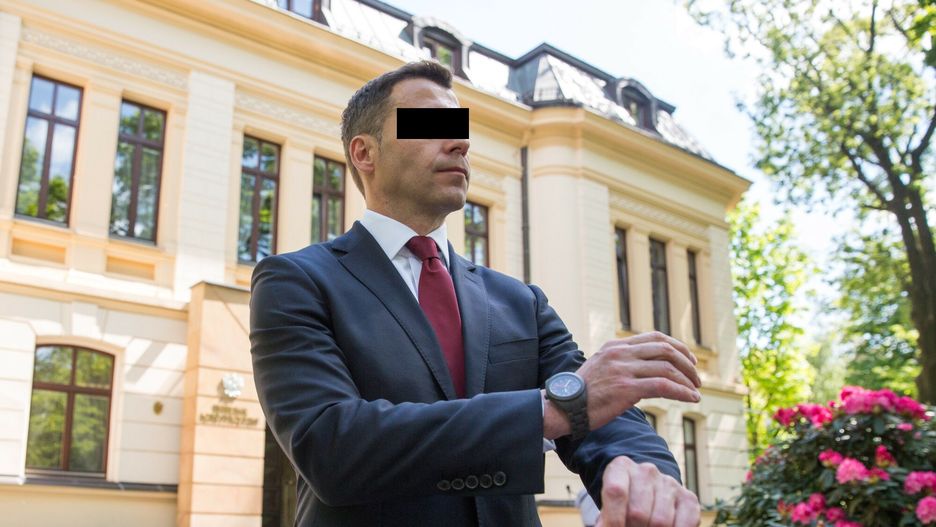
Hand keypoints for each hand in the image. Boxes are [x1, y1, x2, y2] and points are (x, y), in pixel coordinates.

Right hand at [544, 332, 700, 437]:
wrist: (563, 407)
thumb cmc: (581, 393)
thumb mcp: (601, 367)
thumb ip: (621, 363)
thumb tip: (644, 370)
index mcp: (616, 346)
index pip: (655, 337)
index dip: (677, 346)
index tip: (689, 360)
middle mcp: (621, 353)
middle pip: (665, 349)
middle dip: (687, 363)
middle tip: (697, 377)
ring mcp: (623, 370)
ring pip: (667, 367)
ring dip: (687, 380)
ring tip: (696, 391)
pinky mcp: (626, 388)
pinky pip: (663, 385)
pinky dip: (681, 391)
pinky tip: (690, 398)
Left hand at [596, 456, 699, 526]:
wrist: (646, 493)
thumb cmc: (622, 504)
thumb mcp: (609, 506)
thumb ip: (607, 518)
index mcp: (621, 467)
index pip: (615, 492)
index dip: (613, 519)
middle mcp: (647, 471)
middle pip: (638, 512)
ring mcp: (669, 483)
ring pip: (660, 522)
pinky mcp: (689, 498)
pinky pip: (685, 524)